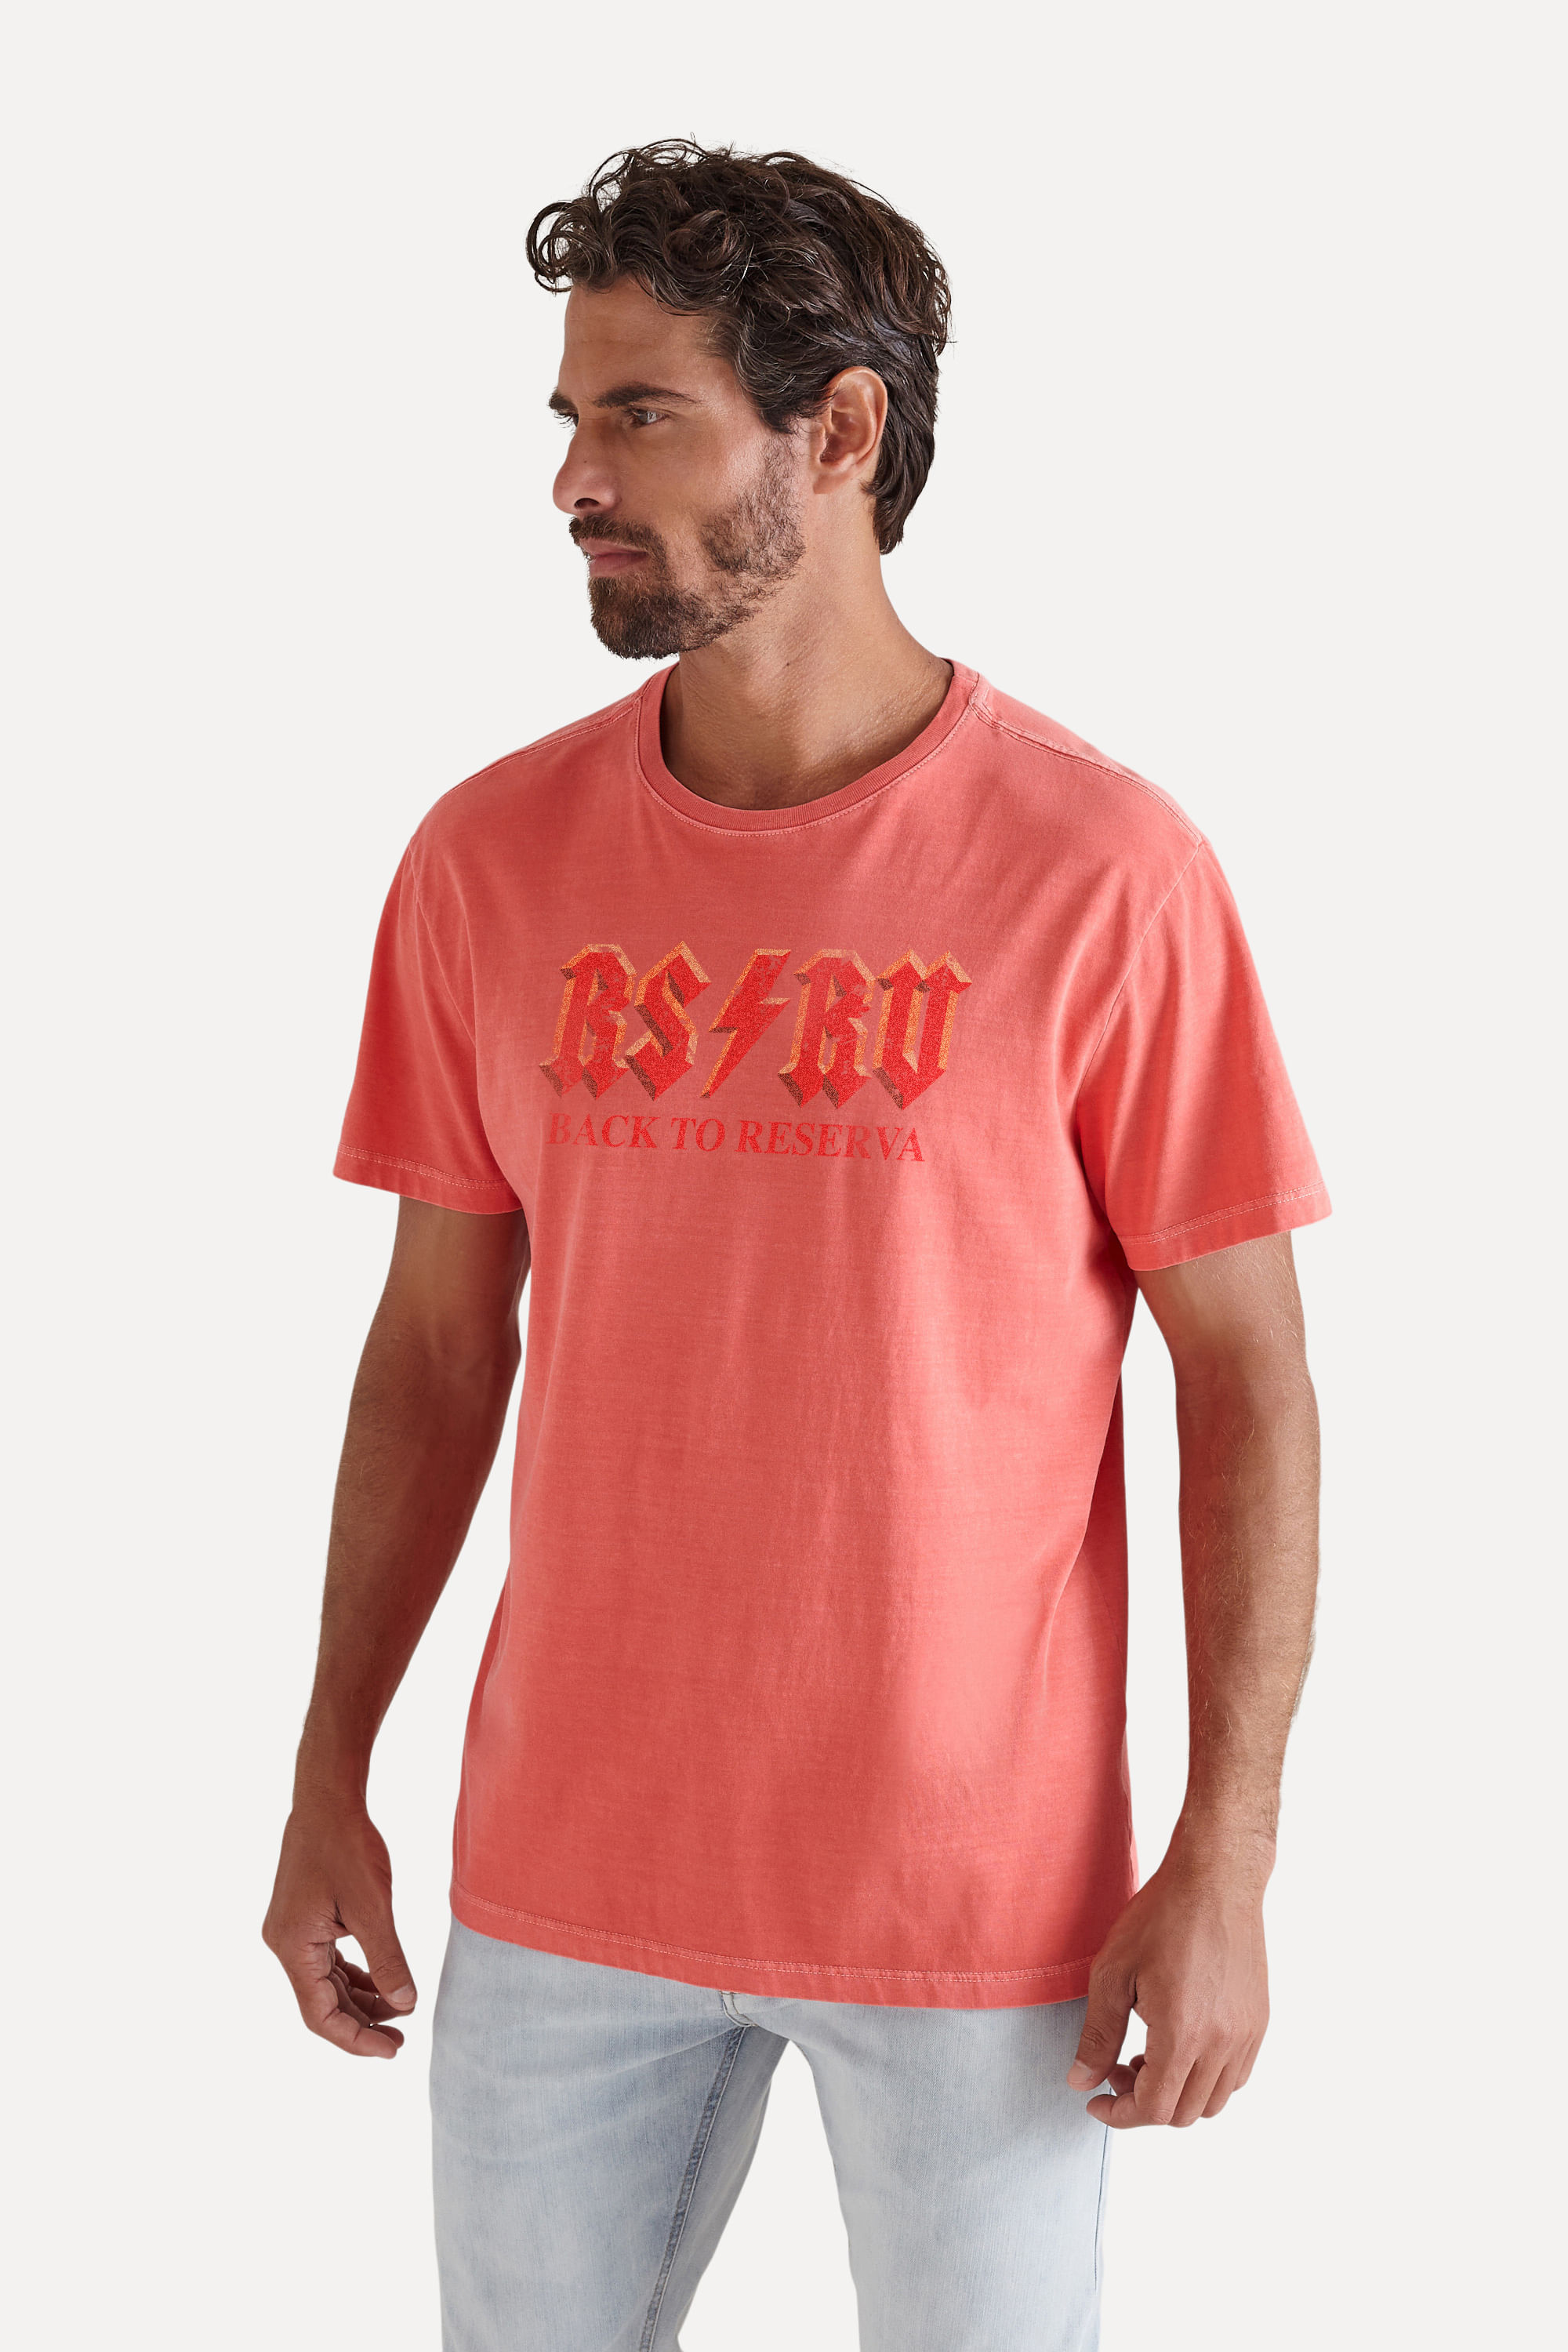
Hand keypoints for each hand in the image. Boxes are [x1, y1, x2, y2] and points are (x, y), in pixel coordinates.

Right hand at [262, 1798, 415, 2057]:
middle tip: (400, 2039)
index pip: (320, 2015)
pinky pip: (328, 1961)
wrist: (327, 1798)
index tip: (392, 2051)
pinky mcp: (305, 1919)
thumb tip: (405, 2004)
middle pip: (321, 2003)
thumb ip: (387, 1960)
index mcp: (292, 1946)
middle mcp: (285, 1944)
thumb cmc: (347, 1845)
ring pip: (326, 1983)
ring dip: (360, 2000)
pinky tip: (383, 1982)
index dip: (355, 2039)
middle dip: (361, 2024)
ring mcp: (293, 1932)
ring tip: (399, 2010)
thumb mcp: (373, 1907)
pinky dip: (355, 1975)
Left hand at [1066, 1829, 1270, 2126]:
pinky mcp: (1258, 2021)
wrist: (1216, 1880)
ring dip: (1176, 2095)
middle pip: (1184, 2113)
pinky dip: (1206, 2080)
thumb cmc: (1163, 1917)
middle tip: (1116, 2072)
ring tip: (1146, 2058)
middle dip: (1143, 2105)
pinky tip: (1180, 2046)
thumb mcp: (1113, 1974)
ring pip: (1213, 2101)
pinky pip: (1236, 2076)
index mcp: (1183, 2035)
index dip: (1120, 2115)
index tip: (1097, 2101)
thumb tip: (1082, 2081)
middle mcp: (1222, 2043)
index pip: (1154, 2109)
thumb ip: (1097, 2035)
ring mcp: (1246, 2035)